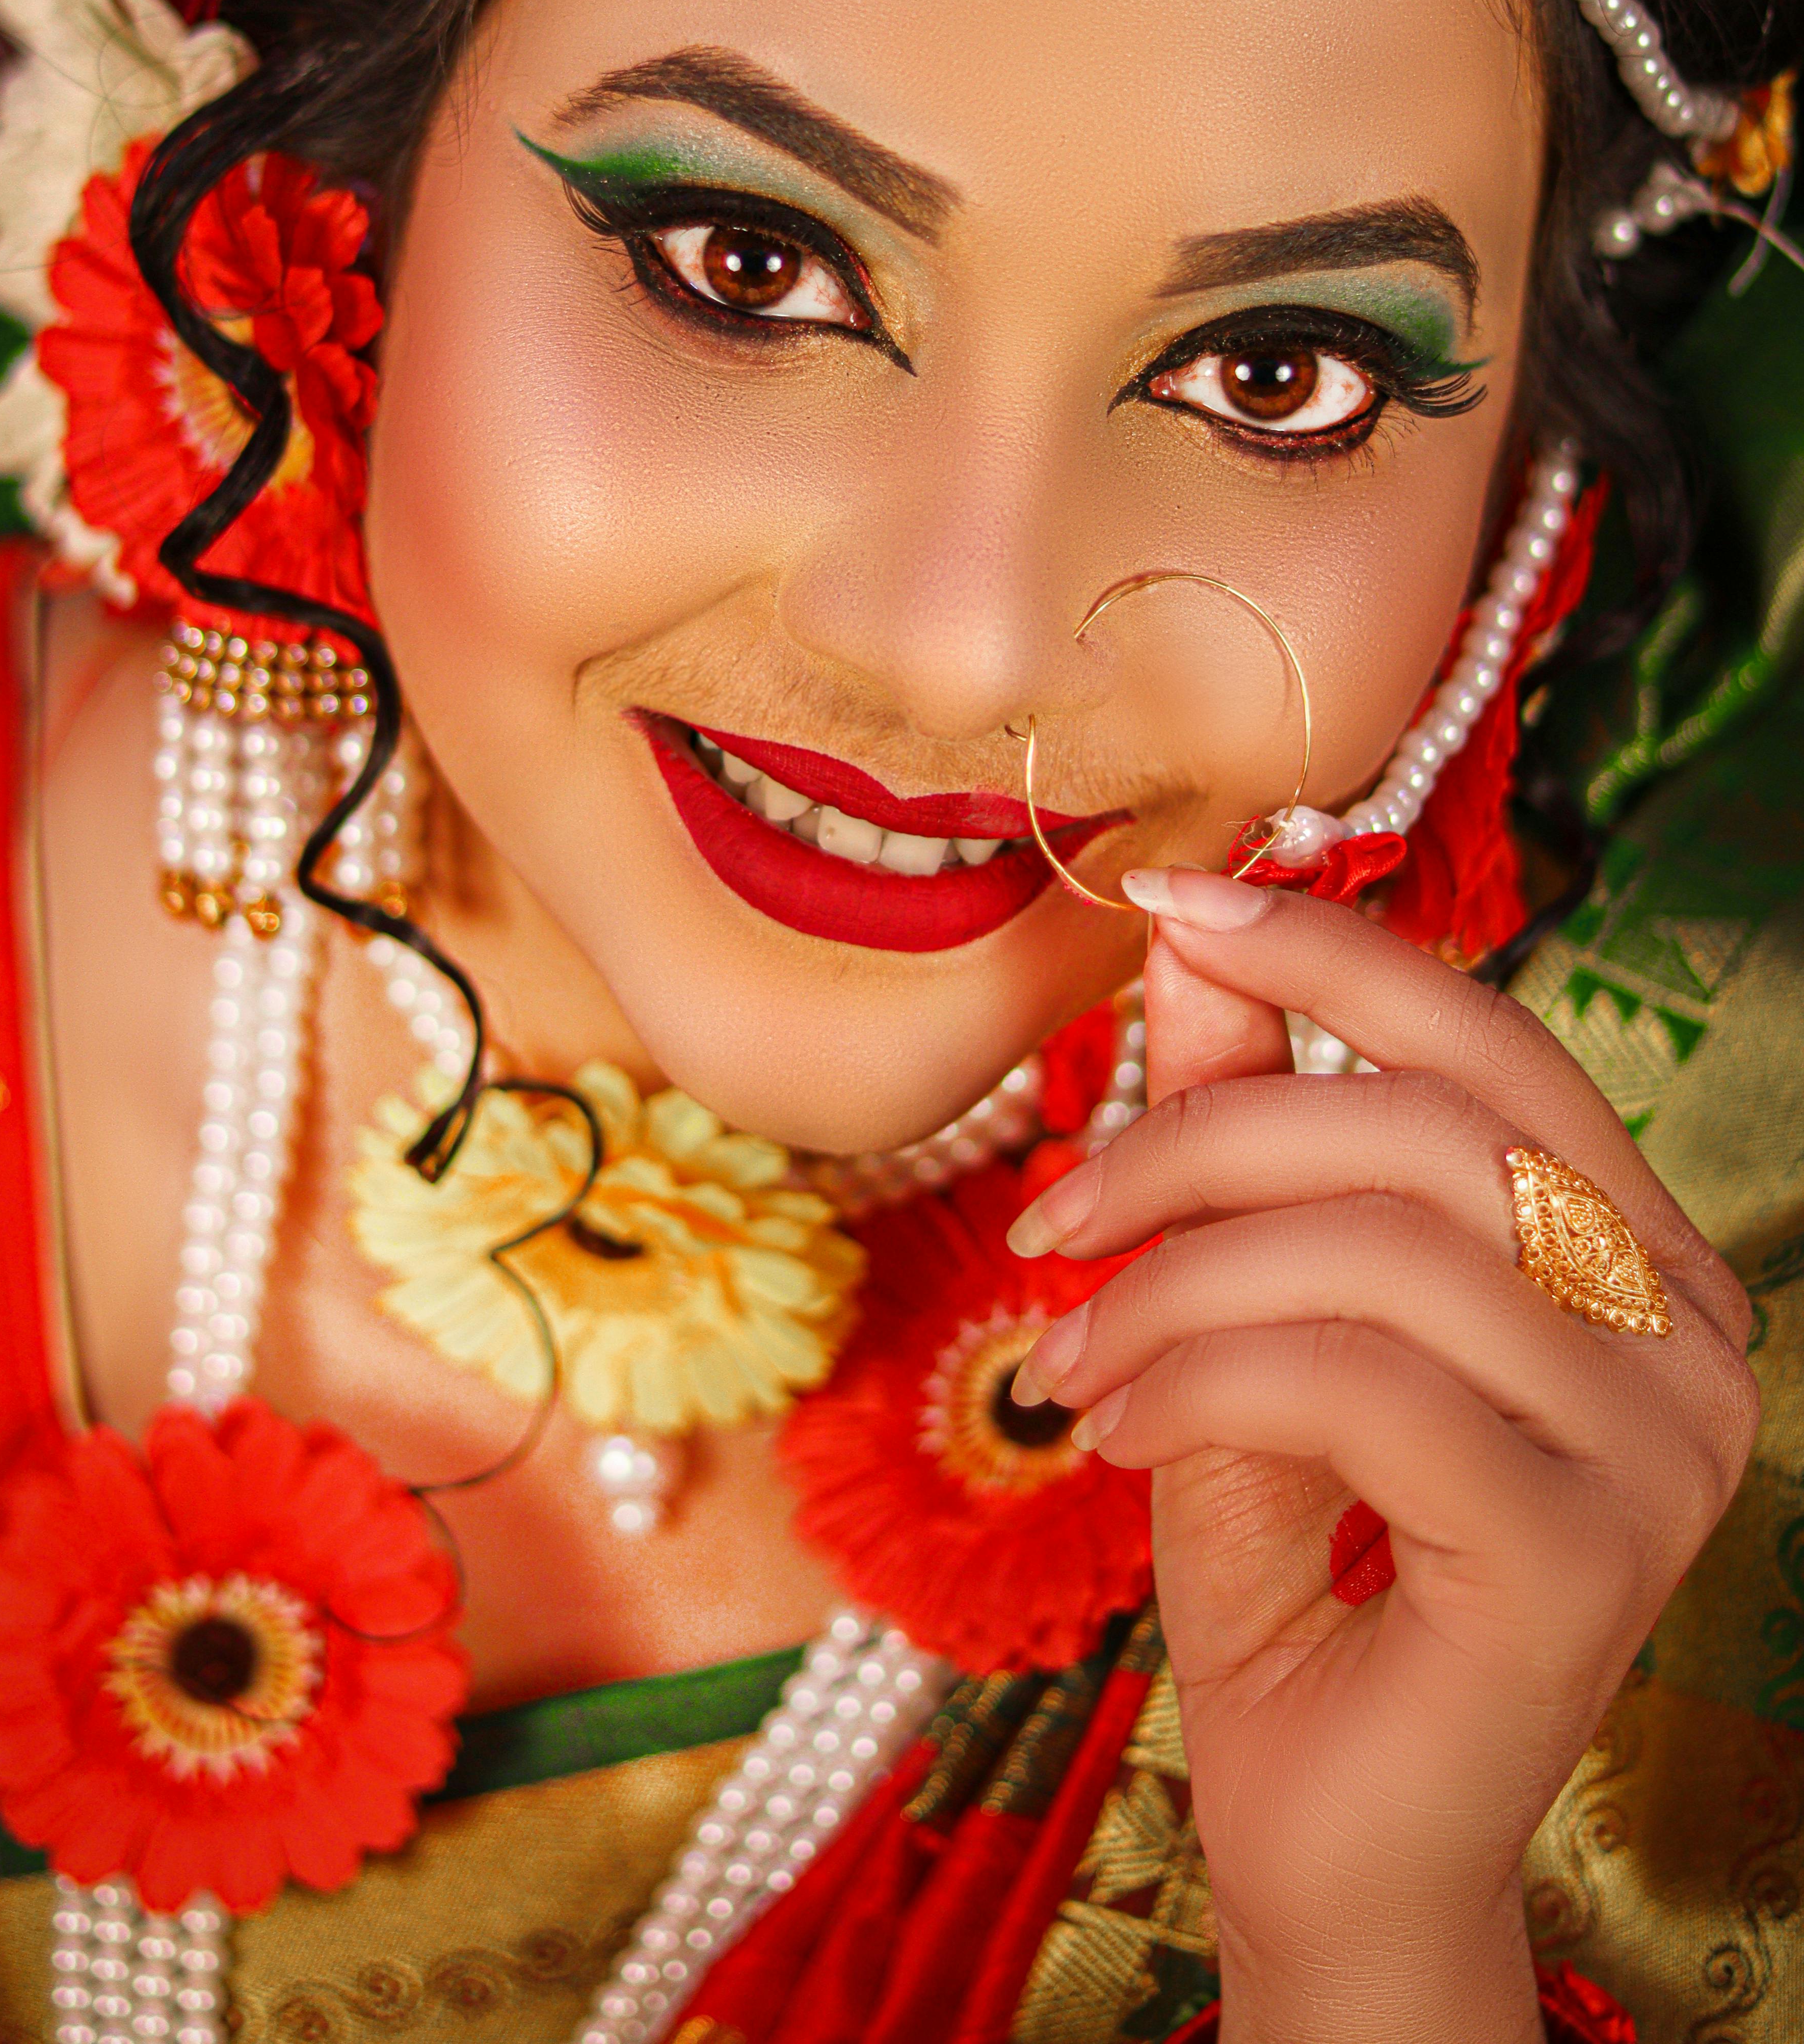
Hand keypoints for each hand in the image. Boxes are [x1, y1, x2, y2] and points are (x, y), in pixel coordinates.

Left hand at [1005, 869, 1757, 2043]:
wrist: (1331, 1835)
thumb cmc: (1296, 1565)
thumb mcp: (1247, 1310)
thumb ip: (1246, 1129)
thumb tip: (1197, 941)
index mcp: (1630, 1257)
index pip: (1491, 1045)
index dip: (1332, 956)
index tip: (1175, 907)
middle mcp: (1687, 1335)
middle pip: (1425, 1128)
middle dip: (1204, 1137)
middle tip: (1056, 1213)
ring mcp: (1660, 1449)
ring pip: (1383, 1250)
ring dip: (1178, 1281)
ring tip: (1072, 1351)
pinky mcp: (1587, 1554)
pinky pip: (1364, 1385)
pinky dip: (1204, 1381)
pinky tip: (1118, 1432)